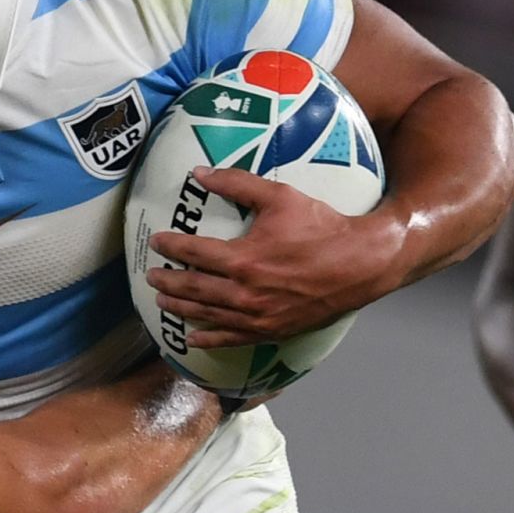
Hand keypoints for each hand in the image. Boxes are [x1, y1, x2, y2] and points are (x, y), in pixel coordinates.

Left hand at [144, 166, 389, 347]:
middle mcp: (245, 293)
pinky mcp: (272, 331)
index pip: (193, 253)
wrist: (362, 264)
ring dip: (180, 308)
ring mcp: (258, 317)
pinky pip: (232, 338)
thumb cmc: (322, 227)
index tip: (157, 241)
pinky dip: (209, 338)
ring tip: (161, 301)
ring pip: (207, 314)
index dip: (171, 246)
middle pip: (193, 288)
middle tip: (151, 275)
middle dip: (167, 281)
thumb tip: (199, 173)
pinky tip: (192, 338)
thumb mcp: (280, 197)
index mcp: (243, 260)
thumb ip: (237, 184)